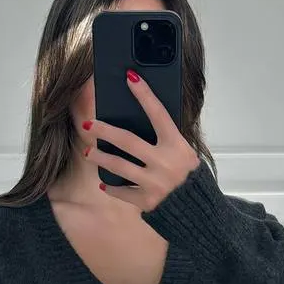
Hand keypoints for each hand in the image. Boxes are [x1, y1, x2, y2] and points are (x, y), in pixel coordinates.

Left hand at [82, 70, 199, 211]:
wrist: (195, 207)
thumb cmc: (184, 173)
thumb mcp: (182, 152)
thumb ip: (165, 137)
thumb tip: (137, 114)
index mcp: (177, 146)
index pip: (159, 114)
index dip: (145, 94)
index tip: (130, 76)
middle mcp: (166, 163)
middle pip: (128, 141)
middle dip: (105, 131)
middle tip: (88, 125)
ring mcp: (156, 183)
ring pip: (119, 166)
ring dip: (100, 158)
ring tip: (89, 152)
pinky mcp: (148, 200)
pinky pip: (122, 191)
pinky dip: (112, 187)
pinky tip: (104, 183)